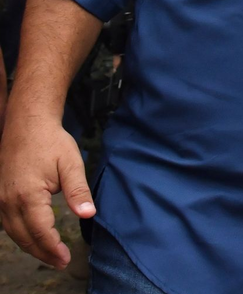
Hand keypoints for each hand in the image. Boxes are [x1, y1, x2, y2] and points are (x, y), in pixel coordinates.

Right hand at [0, 114, 95, 268]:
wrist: (27, 124)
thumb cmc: (51, 142)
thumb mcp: (71, 164)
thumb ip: (78, 191)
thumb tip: (88, 215)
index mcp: (27, 195)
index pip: (41, 231)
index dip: (53, 248)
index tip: (66, 258)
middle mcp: (9, 201)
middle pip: (24, 237)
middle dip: (43, 253)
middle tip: (61, 263)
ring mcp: (1, 199)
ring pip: (13, 233)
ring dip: (31, 246)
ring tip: (50, 256)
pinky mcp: (0, 195)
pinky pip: (8, 223)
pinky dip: (21, 235)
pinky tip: (34, 238)